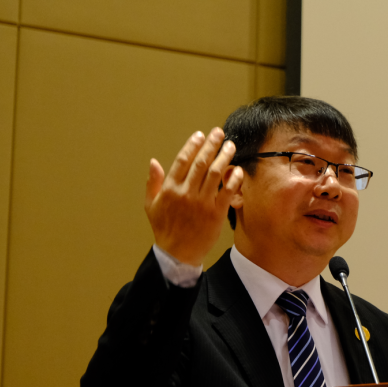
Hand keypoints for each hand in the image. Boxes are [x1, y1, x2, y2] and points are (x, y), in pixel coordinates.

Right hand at [145, 128, 243, 265]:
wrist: (178, 254)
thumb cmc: (165, 229)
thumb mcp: (150, 206)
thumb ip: (152, 183)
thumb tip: (153, 162)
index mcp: (170, 189)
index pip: (182, 161)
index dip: (192, 146)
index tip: (200, 135)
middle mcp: (186, 193)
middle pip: (201, 163)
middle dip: (211, 145)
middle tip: (219, 132)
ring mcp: (202, 203)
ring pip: (215, 174)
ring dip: (224, 157)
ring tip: (230, 145)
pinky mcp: (216, 213)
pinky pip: (227, 192)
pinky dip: (233, 179)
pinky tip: (237, 169)